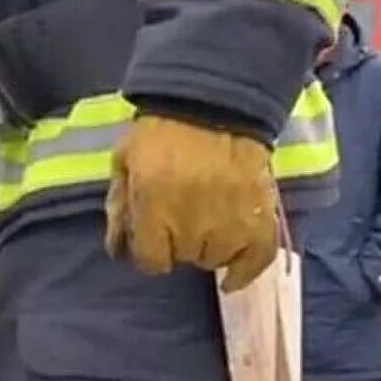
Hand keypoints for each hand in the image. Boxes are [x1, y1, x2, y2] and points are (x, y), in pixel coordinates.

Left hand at [105, 113, 279, 291]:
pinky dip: (245, 270)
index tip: (153, 237)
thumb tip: (117, 251)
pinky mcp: (263, 219)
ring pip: (215, 260)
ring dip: (209, 247)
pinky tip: (233, 275)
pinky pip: (257, 261)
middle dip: (179, 242)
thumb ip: (119, 207)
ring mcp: (231, 223)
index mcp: (155, 207)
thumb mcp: (125, 163)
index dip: (149, 251)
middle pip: (184, 259)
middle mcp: (193, 222)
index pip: (151, 261)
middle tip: (183, 213)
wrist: (217, 104)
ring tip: (209, 219)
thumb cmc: (162, 132)